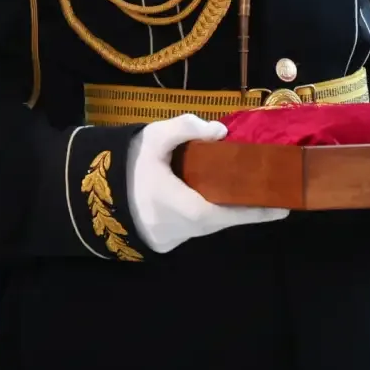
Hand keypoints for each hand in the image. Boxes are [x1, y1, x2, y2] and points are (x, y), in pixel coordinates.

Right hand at [125, 114, 288, 253]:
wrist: (85, 196)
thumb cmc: (123, 167)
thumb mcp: (152, 138)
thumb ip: (185, 128)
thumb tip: (219, 131)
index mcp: (187, 208)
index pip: (232, 213)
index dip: (259, 211)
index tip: (284, 207)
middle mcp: (185, 230)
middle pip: (222, 218)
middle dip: (240, 205)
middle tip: (258, 187)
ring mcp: (173, 239)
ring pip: (205, 223)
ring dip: (217, 206)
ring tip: (227, 184)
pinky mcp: (163, 241)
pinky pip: (189, 225)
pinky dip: (198, 211)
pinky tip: (196, 192)